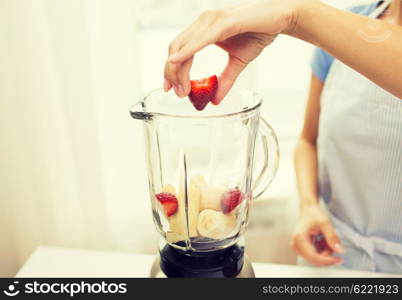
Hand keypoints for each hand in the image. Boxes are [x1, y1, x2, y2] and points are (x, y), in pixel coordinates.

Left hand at [163, 0, 298, 102]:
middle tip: (175, 93)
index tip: (169, 88)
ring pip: (185, 46)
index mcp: (203, 29)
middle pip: (176, 48)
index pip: (179, 49)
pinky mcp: (223, 22)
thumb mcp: (238, 63)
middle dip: (171, 73)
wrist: (280, 18)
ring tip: (181, 89)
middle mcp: (203, 22)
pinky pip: (201, 39)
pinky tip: (176, 62)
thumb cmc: (258, 33)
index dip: (171, 69)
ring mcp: (211, 20)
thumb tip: (215, 101)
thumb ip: (225, 80)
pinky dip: (187, 51)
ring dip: (179, 69)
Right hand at [291, 204, 343, 265]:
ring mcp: (298, 248)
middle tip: (332, 243)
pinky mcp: (301, 250)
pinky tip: (322, 241)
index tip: (339, 259)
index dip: (327, 261)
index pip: (313, 257)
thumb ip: (332, 237)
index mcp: (299, 238)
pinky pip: (315, 256)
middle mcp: (296, 245)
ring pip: (316, 259)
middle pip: (315, 260)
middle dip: (326, 254)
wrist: (308, 211)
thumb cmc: (313, 215)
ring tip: (325, 239)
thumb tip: (339, 251)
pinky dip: (322, 250)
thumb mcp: (325, 223)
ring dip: (325, 251)